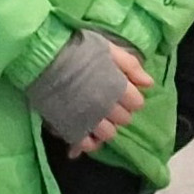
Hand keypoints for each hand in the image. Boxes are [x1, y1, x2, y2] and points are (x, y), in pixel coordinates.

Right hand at [72, 36, 154, 156]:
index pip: (137, 103)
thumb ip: (131, 66)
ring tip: (97, 116)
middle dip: (120, 111)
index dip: (131, 97)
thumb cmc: (79, 49)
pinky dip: (89, 141)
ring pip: (109, 134)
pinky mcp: (71, 127)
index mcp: (118, 88)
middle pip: (124, 119)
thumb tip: (149, 84)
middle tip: (108, 100)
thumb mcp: (109, 49)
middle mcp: (107, 107)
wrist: (44, 57)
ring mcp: (89, 119)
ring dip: (106, 126)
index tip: (122, 90)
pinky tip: (87, 132)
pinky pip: (87, 144)